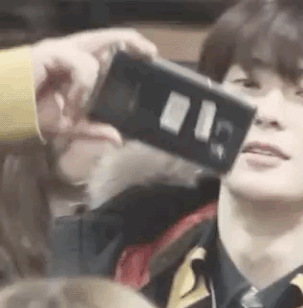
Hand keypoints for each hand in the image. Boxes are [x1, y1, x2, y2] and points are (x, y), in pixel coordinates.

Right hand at [30, 28, 157, 145]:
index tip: (151, 55)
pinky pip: (82, 65)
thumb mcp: (73, 125)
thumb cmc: (37, 113)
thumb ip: (96, 129)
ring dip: (94, 82)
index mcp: (81, 65)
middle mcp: (73, 52)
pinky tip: (71, 101)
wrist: (9, 111)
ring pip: (96, 48)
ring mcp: (62, 49)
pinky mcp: (52, 52)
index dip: (129, 46)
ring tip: (77, 105)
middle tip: (150, 53)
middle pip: (107, 36)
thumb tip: (119, 139)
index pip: (108, 46)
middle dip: (130, 40)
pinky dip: (82, 86)